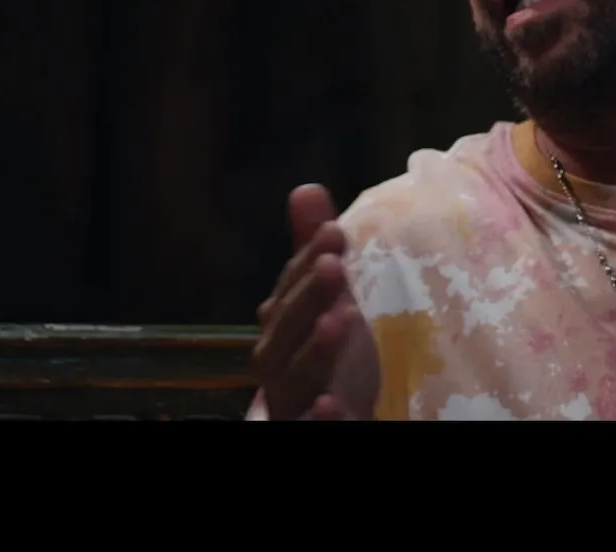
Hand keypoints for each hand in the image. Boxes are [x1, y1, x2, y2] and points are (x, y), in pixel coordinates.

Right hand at [251, 184, 379, 419]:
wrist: (325, 418)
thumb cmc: (327, 358)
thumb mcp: (327, 302)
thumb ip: (313, 253)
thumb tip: (306, 189)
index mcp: (279, 329)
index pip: (288, 292)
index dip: (306, 264)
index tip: (333, 233)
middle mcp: (277, 365)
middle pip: (284, 333)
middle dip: (306, 298)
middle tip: (332, 266)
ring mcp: (291, 401)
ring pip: (294, 377)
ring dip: (313, 350)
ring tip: (338, 319)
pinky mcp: (306, 428)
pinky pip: (307, 427)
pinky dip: (317, 418)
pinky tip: (331, 404)